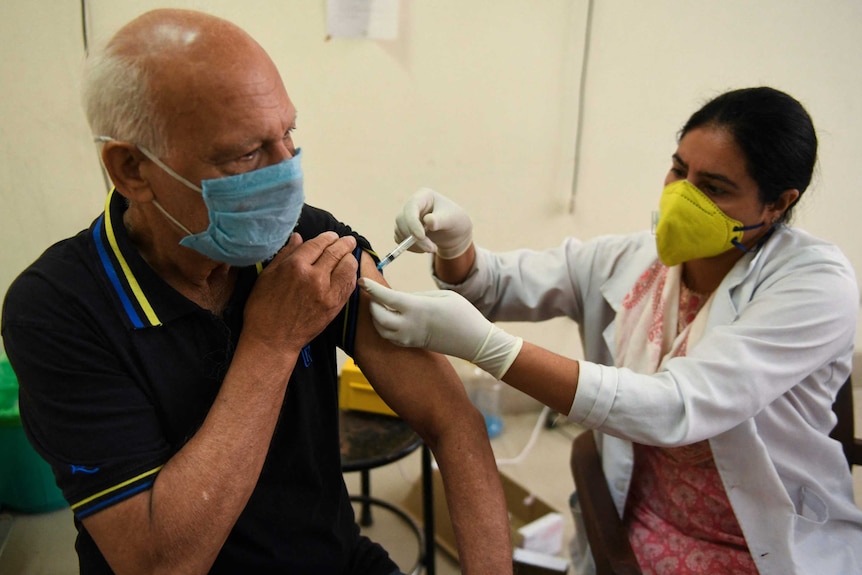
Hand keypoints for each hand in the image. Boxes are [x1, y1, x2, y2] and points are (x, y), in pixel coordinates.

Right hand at [244, 232, 357, 351]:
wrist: (272, 340)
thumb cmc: (263, 308)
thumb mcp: (267, 276)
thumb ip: (285, 254)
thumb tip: (298, 237)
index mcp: (295, 266)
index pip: (318, 243)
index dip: (327, 237)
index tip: (332, 236)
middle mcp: (314, 276)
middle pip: (336, 252)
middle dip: (344, 243)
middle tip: (348, 240)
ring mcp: (327, 292)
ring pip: (348, 266)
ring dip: (350, 257)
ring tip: (349, 255)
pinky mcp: (335, 306)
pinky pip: (349, 284)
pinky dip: (351, 275)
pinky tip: (348, 272)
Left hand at [359, 278, 521, 378]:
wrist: (474, 341)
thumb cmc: (462, 314)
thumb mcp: (441, 296)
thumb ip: (417, 296)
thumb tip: (400, 299)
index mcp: (416, 308)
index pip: (385, 297)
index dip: (371, 288)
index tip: (361, 280)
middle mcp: (409, 325)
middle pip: (377, 316)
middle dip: (372, 303)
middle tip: (373, 293)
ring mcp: (409, 337)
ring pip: (381, 329)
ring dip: (376, 317)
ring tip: (380, 305)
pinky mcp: (412, 345)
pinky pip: (389, 337)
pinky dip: (384, 327)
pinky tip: (389, 319)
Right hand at [395, 188, 472, 258]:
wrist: (454, 231)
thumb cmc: (455, 220)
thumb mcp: (452, 219)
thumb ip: (440, 219)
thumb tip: (428, 221)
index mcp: (423, 196)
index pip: (411, 207)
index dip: (413, 222)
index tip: (421, 237)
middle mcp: (411, 205)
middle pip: (401, 220)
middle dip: (414, 238)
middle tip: (432, 249)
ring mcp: (405, 217)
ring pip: (399, 232)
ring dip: (414, 244)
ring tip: (433, 248)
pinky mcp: (403, 230)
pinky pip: (400, 240)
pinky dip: (411, 247)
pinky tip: (425, 248)